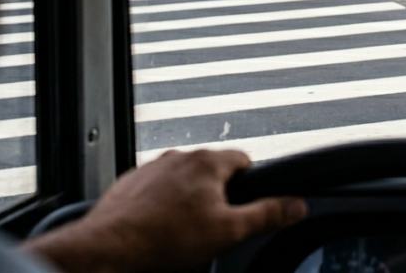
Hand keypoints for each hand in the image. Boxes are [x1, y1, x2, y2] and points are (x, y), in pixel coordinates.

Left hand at [23, 150, 306, 272]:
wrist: (109, 249)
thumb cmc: (163, 239)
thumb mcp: (229, 231)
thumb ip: (267, 214)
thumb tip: (296, 205)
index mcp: (208, 162)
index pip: (245, 160)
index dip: (252, 184)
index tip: (247, 205)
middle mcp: (179, 156)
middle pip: (213, 171)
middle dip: (218, 195)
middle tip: (214, 225)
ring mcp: (151, 168)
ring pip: (183, 180)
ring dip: (188, 199)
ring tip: (183, 231)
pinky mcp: (129, 183)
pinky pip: (155, 190)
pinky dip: (161, 205)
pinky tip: (159, 229)